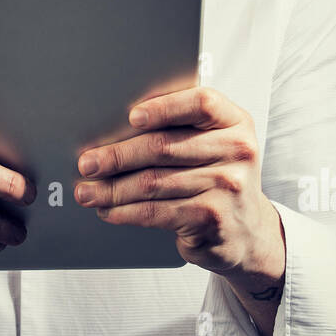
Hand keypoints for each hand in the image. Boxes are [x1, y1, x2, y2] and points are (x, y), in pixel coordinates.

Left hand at [74, 86, 284, 281]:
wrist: (248, 232)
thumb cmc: (218, 179)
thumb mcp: (215, 145)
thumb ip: (183, 128)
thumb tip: (115, 126)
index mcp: (235, 122)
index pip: (201, 104)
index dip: (164, 107)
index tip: (132, 117)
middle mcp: (237, 151)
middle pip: (165, 146)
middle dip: (117, 155)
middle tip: (87, 163)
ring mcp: (227, 186)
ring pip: (153, 183)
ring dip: (113, 189)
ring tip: (88, 191)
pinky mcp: (211, 218)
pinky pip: (157, 212)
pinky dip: (126, 211)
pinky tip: (109, 210)